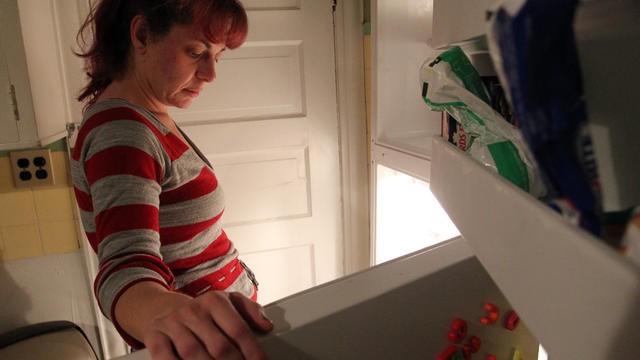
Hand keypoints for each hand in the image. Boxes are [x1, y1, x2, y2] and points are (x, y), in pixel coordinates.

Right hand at [142, 291, 272, 359]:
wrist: (160, 308)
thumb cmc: (201, 311)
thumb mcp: (227, 302)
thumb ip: (250, 310)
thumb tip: (267, 325)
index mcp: (215, 301)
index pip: (238, 329)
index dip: (252, 351)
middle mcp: (193, 311)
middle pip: (219, 347)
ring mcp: (173, 324)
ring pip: (194, 354)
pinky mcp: (154, 337)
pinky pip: (166, 358)